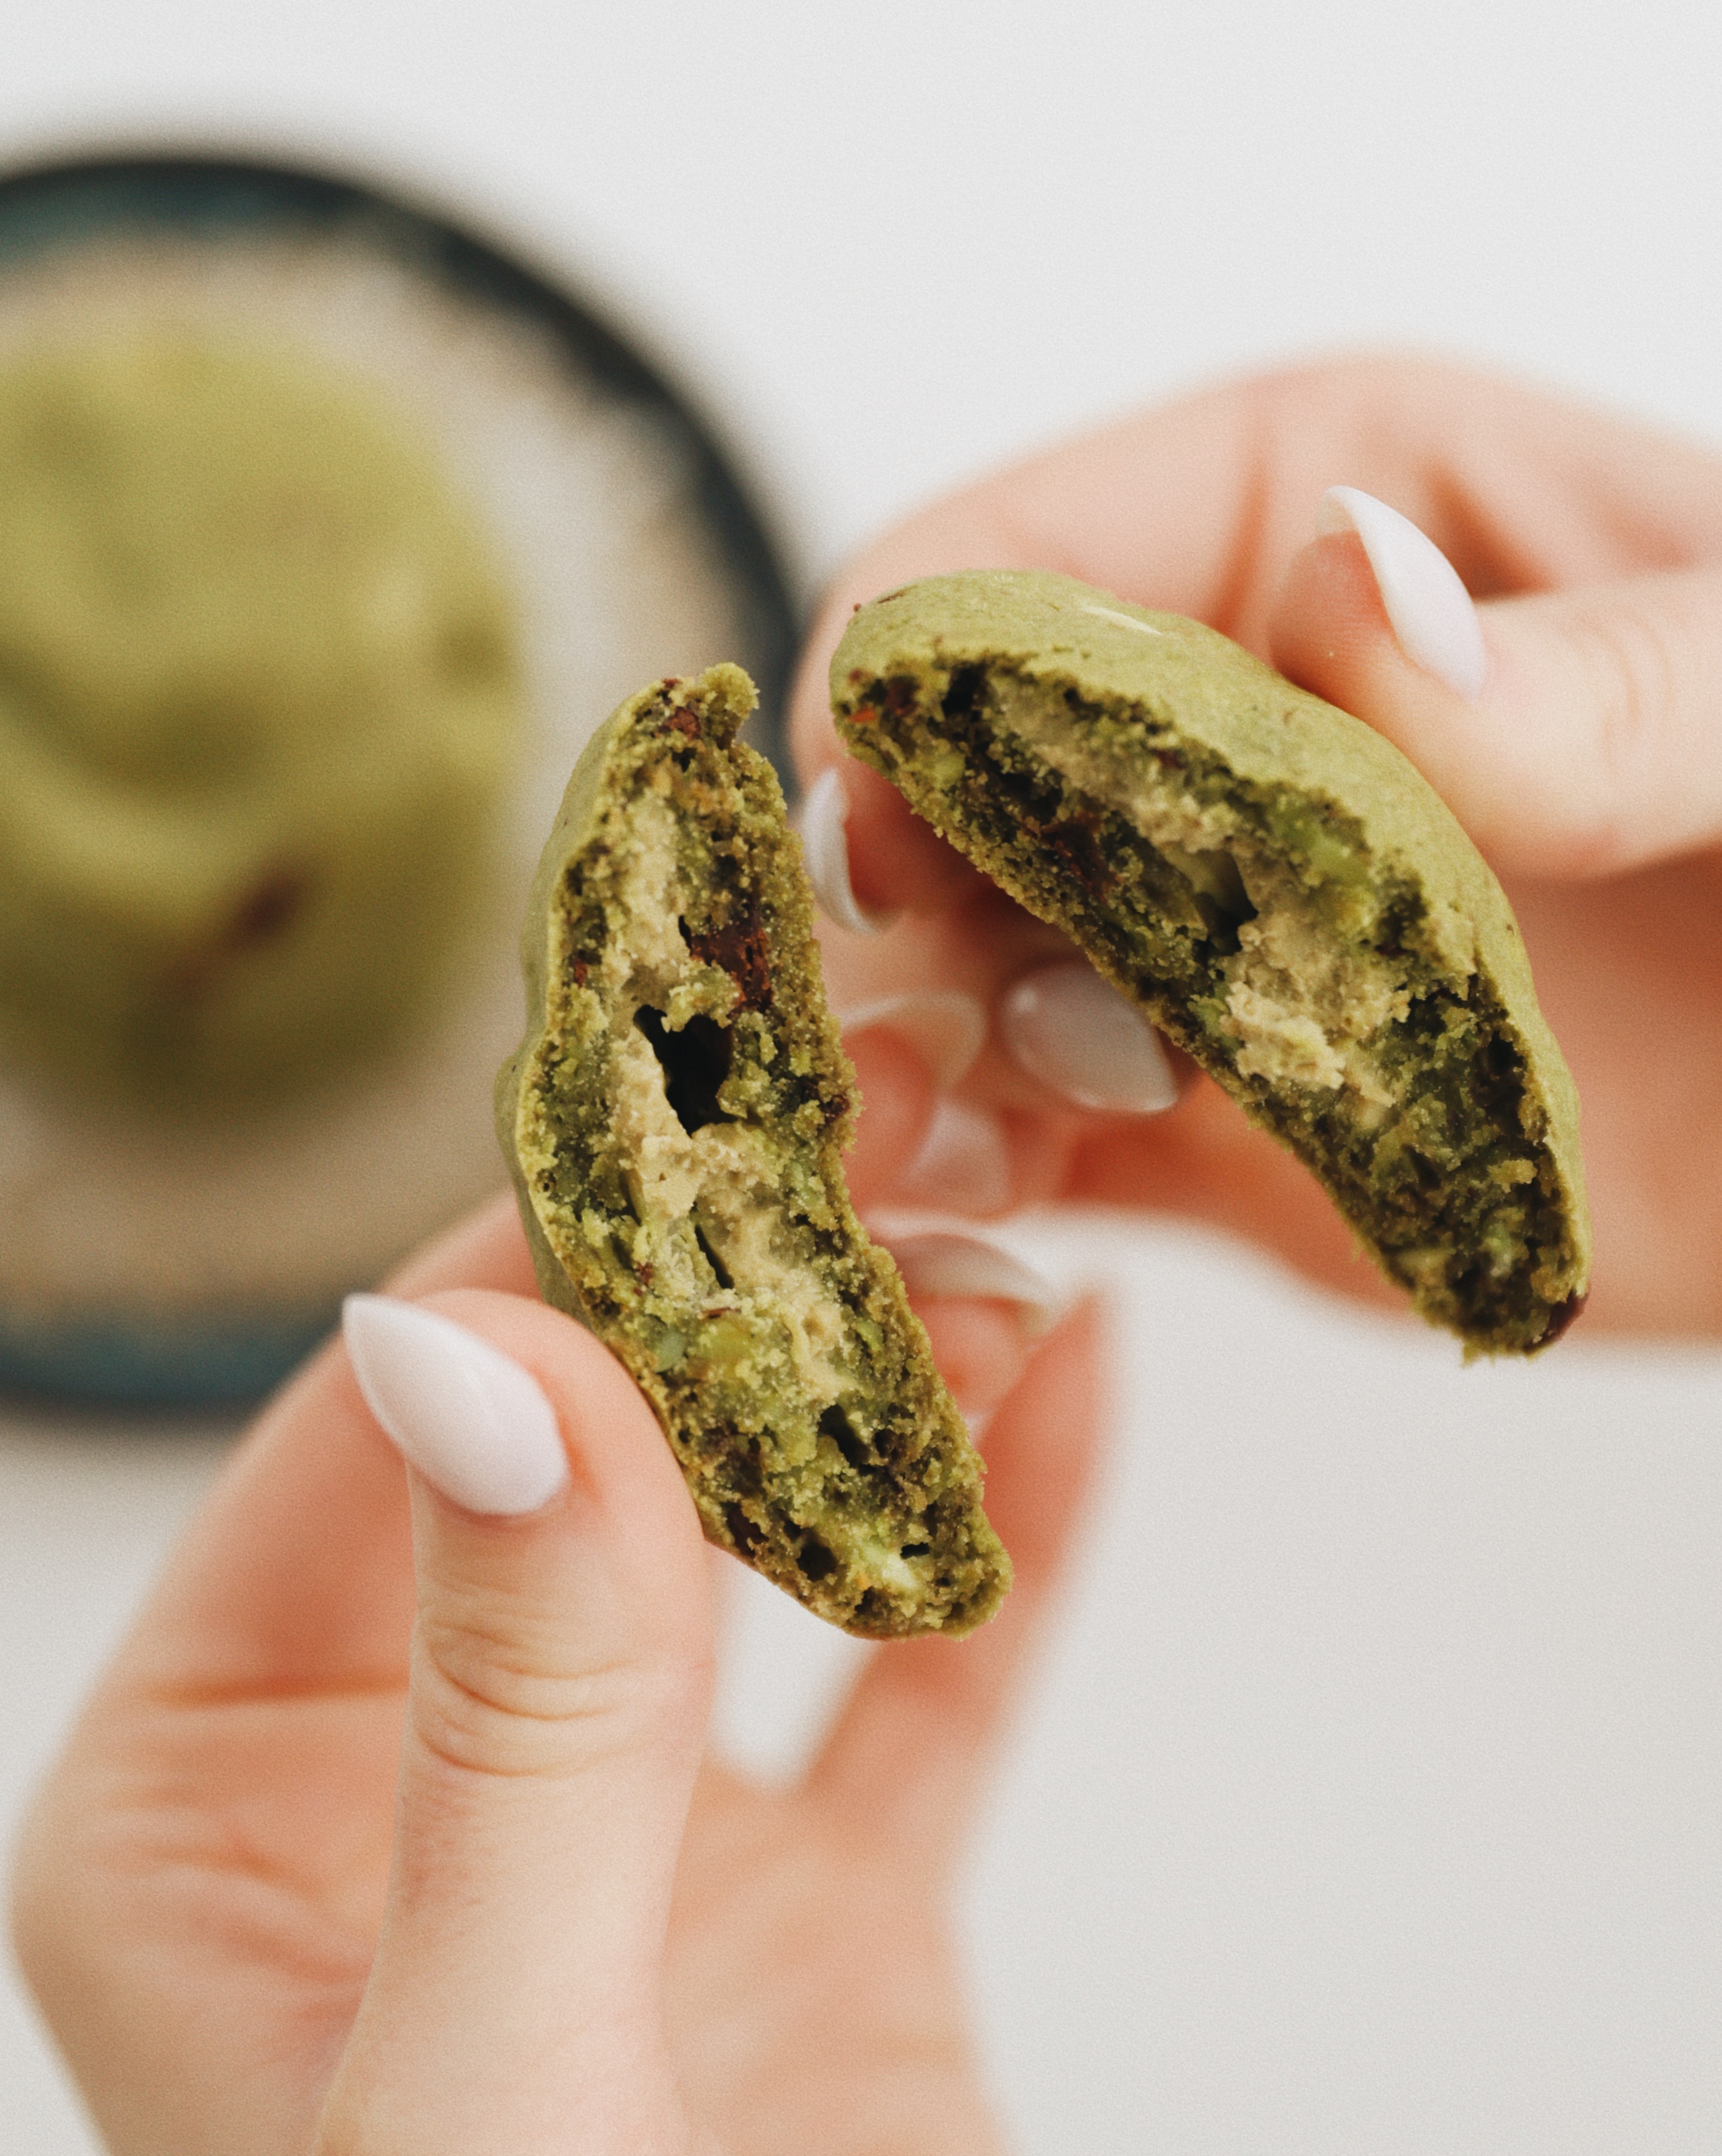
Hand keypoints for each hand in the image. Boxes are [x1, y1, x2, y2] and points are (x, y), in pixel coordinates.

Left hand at [10, 1192, 1099, 2154]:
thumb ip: (504, 1734)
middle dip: (752, 1305)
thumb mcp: (505, 2084)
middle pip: (582, 1462)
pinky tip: (1084, 1392)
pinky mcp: (802, 1906)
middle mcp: (394, 1790)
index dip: (557, 1267)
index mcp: (205, 1807)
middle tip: (917, 1148)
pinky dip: (1005, 1541)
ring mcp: (615, 1838)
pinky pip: (913, 1686)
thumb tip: (495, 1362)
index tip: (727, 1134)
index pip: (387, 1443)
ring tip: (1013, 1258)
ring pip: (751, 1545)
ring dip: (886, 1394)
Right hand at [791, 353, 1721, 1336]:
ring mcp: (1204, 934)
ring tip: (942, 1156)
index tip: (900, 846)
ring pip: (959, 989)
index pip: (998, 566)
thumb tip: (1347, 598)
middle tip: (895, 1050)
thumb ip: (1598, 671)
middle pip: (935, 800)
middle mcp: (1217, 727)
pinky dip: (977, 1198)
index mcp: (1313, 526)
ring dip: (913, 1075)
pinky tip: (975, 1247)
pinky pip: (1040, 1150)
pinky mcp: (1220, 1120)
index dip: (902, 697)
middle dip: (886, 924)